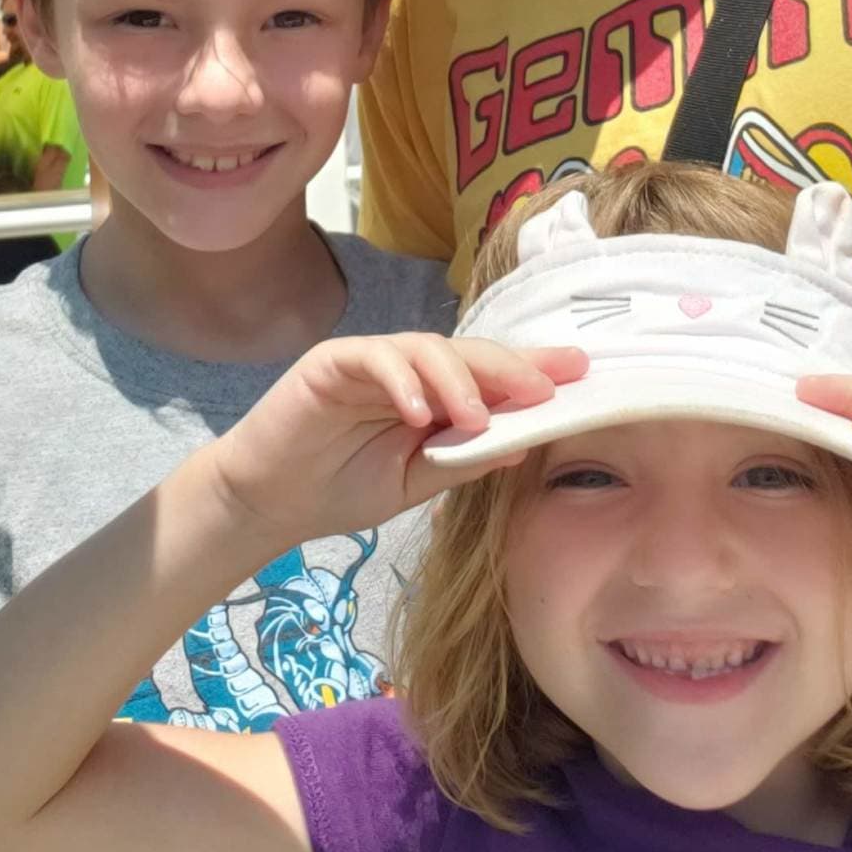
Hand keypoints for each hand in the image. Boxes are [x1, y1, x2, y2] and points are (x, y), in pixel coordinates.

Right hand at [208, 333, 585, 553]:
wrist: (267, 502)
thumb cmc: (339, 489)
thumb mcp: (415, 483)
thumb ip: (463, 462)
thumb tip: (524, 445)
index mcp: (434, 397)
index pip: (490, 376)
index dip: (533, 371)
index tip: (584, 374)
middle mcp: (408, 371)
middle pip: (468, 354)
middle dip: (511, 369)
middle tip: (545, 389)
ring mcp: (371, 361)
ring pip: (426, 349)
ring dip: (458, 381)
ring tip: (476, 418)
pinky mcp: (332, 362)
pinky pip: (375, 359)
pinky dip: (402, 382)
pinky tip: (419, 414)